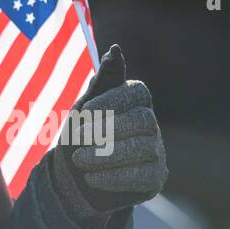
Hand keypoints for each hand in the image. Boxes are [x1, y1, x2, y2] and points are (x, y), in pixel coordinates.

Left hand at [50, 45, 167, 224]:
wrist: (73, 179)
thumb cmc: (80, 135)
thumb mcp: (84, 108)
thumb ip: (102, 81)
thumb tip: (115, 50)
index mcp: (137, 101)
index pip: (136, 92)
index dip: (112, 100)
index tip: (83, 112)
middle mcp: (151, 124)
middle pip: (143, 121)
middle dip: (109, 129)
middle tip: (78, 137)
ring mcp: (156, 152)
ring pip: (143, 149)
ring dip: (106, 155)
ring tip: (79, 160)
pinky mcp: (154, 179)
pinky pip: (141, 176)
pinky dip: (113, 177)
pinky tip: (90, 177)